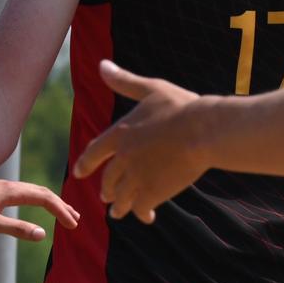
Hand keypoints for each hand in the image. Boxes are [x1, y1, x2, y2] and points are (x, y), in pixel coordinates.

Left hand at [0, 180, 80, 240]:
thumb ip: (16, 229)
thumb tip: (42, 234)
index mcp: (10, 191)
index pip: (44, 198)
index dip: (61, 211)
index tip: (73, 226)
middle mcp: (7, 187)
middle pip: (42, 193)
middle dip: (60, 206)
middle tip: (76, 220)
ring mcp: (0, 190)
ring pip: (32, 194)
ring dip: (49, 204)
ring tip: (62, 214)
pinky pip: (22, 197)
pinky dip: (35, 204)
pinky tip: (32, 213)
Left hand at [71, 61, 208, 222]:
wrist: (204, 130)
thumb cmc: (180, 107)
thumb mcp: (150, 89)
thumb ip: (124, 82)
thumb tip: (102, 65)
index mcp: (120, 134)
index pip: (94, 152)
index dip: (85, 164)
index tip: (79, 173)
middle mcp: (123, 158)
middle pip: (108, 180)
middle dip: (107, 189)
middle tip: (107, 196)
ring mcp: (137, 177)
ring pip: (120, 198)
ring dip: (120, 206)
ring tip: (121, 211)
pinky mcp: (153, 193)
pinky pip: (140, 209)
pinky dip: (142, 214)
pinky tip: (148, 217)